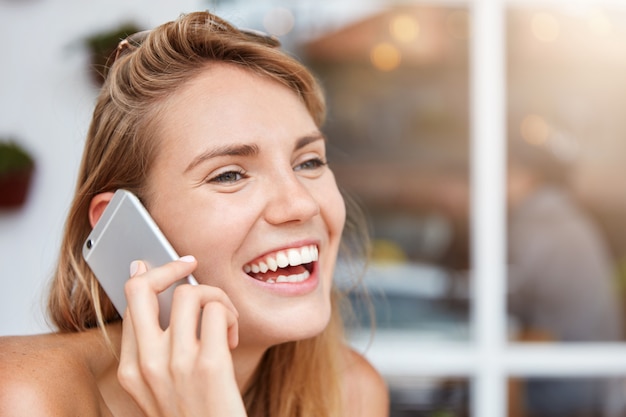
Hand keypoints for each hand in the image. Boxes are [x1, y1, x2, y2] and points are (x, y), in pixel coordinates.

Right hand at [117, 256, 245, 416]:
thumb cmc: (195, 414)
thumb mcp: (163, 386)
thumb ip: (158, 347)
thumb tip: (159, 290)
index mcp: (132, 369)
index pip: (131, 300)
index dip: (154, 275)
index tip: (175, 266)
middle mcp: (147, 364)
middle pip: (143, 286)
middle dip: (171, 267)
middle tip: (192, 267)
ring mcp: (176, 364)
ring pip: (191, 292)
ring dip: (215, 297)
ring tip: (223, 321)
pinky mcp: (209, 365)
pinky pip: (217, 311)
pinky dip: (229, 315)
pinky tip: (230, 337)